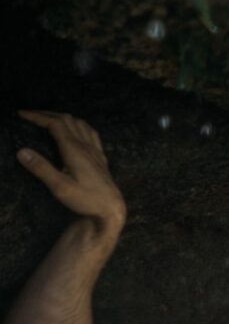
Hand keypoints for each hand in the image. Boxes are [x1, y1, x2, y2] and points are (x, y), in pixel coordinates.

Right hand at [16, 111, 125, 228]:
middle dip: (47, 114)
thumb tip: (22, 151)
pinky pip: (91, 133)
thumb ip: (41, 169)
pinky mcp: (101, 158)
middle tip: (29, 115)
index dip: (38, 117)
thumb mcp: (60, 187)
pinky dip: (78, 125)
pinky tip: (76, 130)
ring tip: (48, 119)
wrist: (112, 209)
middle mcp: (86, 146)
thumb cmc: (86, 200)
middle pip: (67, 120)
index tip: (21, 114)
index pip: (55, 124)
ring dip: (63, 117)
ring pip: (80, 124)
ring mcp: (95, 151)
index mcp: (74, 150)